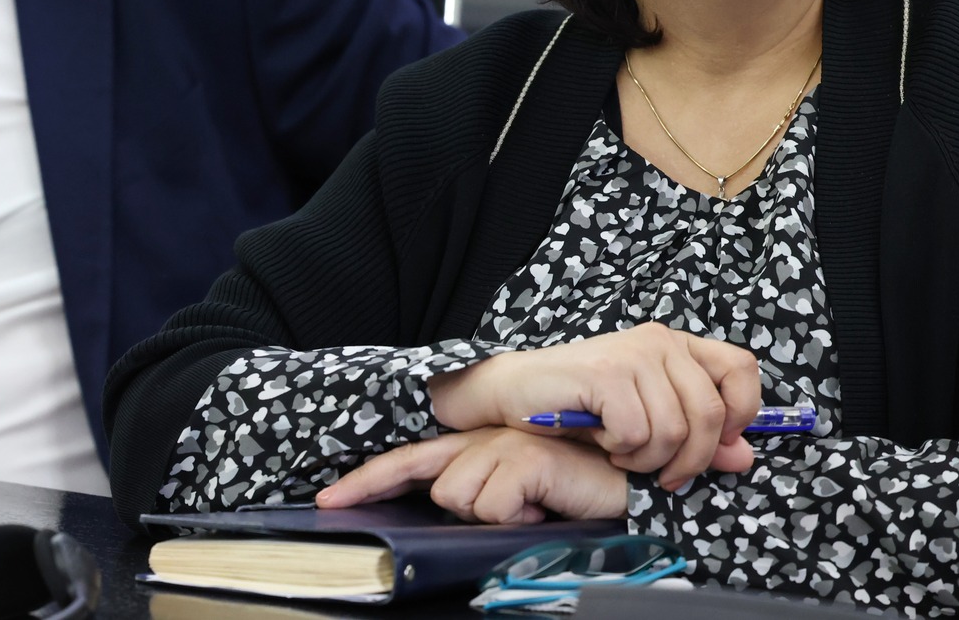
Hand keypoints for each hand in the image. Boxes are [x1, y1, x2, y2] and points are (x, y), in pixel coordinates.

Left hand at [314, 427, 627, 524]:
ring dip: (496, 517)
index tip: (328, 501)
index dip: (367, 480)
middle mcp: (484, 438)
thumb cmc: (574, 497)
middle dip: (459, 509)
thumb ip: (482, 500)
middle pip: (431, 483)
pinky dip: (519, 519)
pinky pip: (493, 506)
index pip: (409, 461)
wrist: (631, 487)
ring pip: (459, 499)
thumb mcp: (517, 502)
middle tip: (504, 513)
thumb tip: (454, 514)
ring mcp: (504, 443)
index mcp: (476, 447)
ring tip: (535, 510)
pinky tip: (546, 509)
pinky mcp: (526, 457)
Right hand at [429, 323, 760, 490]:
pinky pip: (637, 434)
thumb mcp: (649, 422)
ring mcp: (632, 354)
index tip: (716, 443)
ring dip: (648, 460)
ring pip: (674, 431)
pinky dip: (622, 452)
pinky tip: (604, 442)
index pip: (742, 369)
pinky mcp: (607, 373)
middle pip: (709, 414)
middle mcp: (659, 341)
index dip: (740, 413)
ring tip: (622, 452)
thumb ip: (698, 437)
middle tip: (660, 473)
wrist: (516, 393)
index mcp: (675, 345)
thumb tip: (743, 458)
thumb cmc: (581, 407)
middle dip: (689, 459)